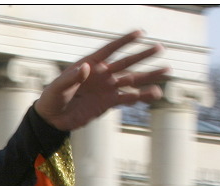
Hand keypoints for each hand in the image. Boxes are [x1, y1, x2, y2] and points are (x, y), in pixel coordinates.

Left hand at [35, 31, 169, 130]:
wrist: (52, 119)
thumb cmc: (52, 98)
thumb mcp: (59, 86)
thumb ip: (72, 77)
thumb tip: (86, 67)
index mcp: (90, 64)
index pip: (109, 50)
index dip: (124, 41)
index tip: (140, 33)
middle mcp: (102, 75)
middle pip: (126, 62)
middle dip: (143, 56)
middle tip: (160, 48)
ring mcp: (106, 89)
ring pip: (131, 80)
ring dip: (148, 76)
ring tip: (166, 71)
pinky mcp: (108, 103)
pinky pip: (127, 98)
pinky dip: (140, 96)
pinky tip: (154, 93)